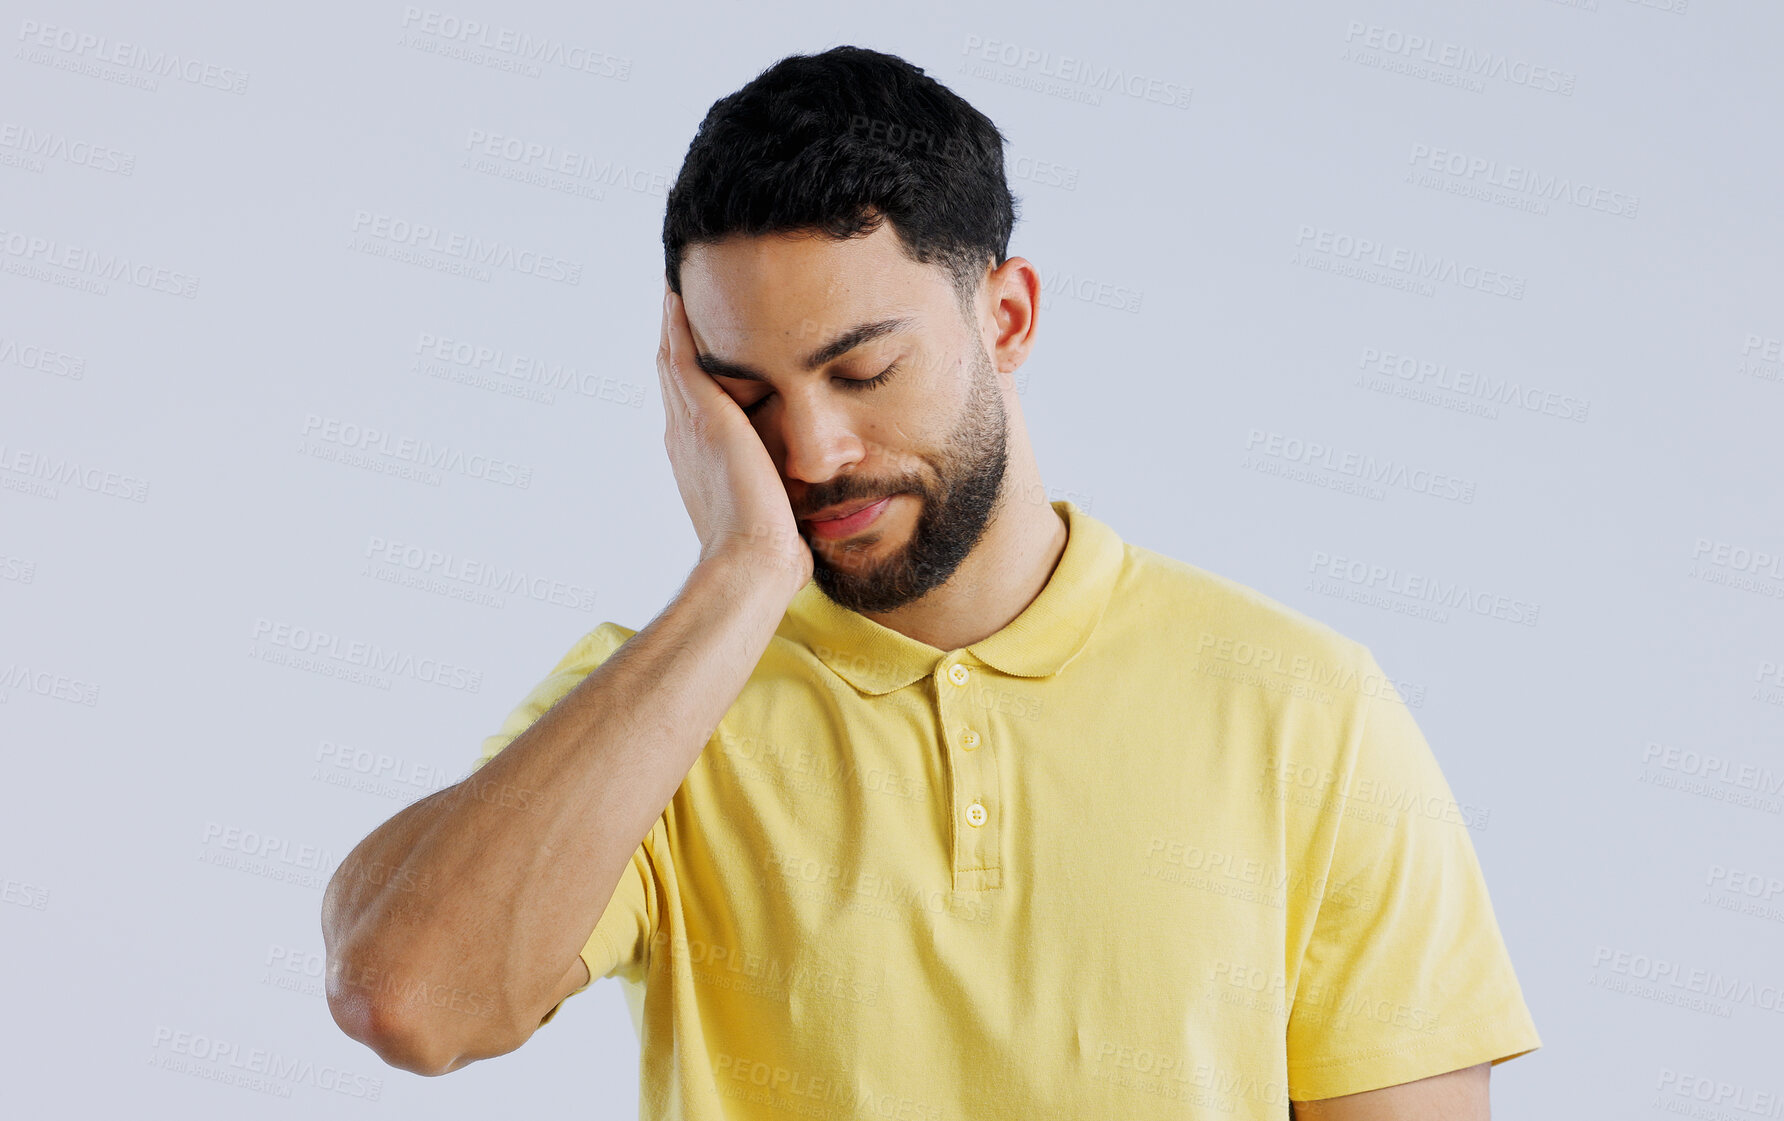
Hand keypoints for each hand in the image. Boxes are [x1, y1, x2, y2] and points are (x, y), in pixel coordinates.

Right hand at [657, 282, 812, 588]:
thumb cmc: (772, 552)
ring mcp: (689, 424)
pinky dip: (677, 323)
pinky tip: (681, 291)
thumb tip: (810, 501)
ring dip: (676, 322)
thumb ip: (782, 493)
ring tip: (681, 284)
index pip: (694, 403)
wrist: (753, 561)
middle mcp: (685, 438)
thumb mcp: (775, 511)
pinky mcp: (702, 414)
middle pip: (676, 374)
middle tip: (682, 296)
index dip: (695, 372)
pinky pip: (680, 354)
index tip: (705, 342)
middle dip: (680, 337)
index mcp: (700, 461)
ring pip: (673, 359)